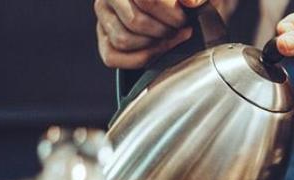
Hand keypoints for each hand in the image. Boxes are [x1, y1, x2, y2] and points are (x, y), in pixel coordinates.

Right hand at [95, 0, 223, 68]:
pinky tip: (157, 52)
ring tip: (169, 39)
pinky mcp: (103, 40)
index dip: (170, 14)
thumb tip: (190, 2)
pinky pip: (113, 57)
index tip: (184, 20)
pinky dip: (139, 59)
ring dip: (152, 46)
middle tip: (179, 31)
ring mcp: (103, 19)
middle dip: (163, 32)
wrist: (168, 10)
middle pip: (135, 22)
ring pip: (123, 40)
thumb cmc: (177, 2)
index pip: (147, 1)